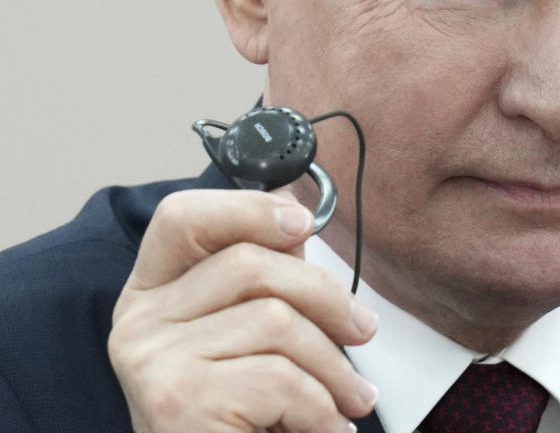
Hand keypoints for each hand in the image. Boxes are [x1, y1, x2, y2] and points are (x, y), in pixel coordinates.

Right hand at [108, 189, 377, 432]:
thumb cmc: (245, 418)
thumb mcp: (251, 341)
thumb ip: (266, 283)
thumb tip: (300, 225)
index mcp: (152, 295)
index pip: (181, 218)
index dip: (247, 207)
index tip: (303, 223)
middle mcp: (137, 323)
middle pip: (249, 264)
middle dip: (328, 297)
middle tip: (363, 331)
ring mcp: (150, 362)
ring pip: (275, 320)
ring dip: (333, 367)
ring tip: (350, 401)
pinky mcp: (176, 401)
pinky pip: (280, 378)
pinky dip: (321, 409)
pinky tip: (326, 430)